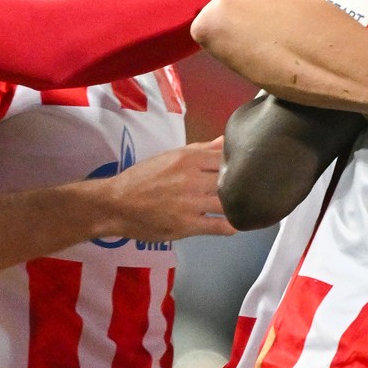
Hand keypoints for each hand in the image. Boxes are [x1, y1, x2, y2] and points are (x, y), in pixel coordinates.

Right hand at [98, 138, 236, 241]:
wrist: (116, 204)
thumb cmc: (142, 179)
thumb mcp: (170, 157)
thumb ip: (201, 150)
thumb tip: (226, 140)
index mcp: (189, 158)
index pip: (227, 158)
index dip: (241, 164)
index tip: (247, 169)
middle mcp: (192, 178)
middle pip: (231, 180)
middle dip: (244, 185)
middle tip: (251, 191)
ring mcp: (191, 203)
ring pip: (228, 204)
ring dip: (239, 206)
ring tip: (245, 208)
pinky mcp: (187, 225)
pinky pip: (218, 227)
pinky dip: (230, 226)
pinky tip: (235, 225)